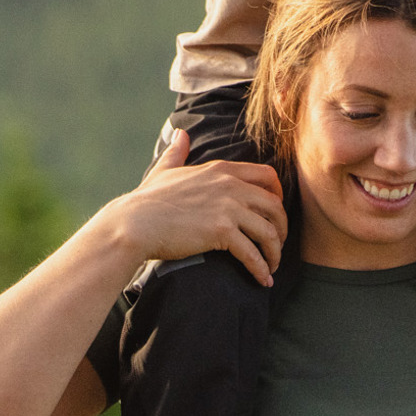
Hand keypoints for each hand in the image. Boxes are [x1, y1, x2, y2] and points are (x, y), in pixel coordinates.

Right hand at [100, 131, 289, 285]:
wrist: (134, 223)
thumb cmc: (147, 200)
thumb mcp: (165, 169)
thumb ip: (177, 152)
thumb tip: (180, 134)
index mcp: (221, 170)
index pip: (268, 176)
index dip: (278, 195)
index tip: (275, 213)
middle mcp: (230, 185)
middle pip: (275, 204)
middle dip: (282, 227)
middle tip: (277, 244)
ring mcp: (227, 207)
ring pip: (269, 231)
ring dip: (275, 252)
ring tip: (271, 266)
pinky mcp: (221, 231)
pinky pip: (252, 253)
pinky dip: (261, 269)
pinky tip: (263, 280)